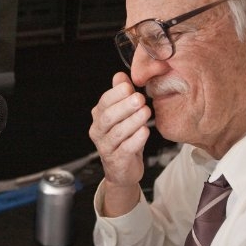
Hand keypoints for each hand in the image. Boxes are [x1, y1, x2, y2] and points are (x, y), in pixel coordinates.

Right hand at [90, 72, 150, 214]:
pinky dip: (136, 139)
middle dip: (124, 106)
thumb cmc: (124, 139)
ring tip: (147, 112)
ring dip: (133, 121)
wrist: (123, 170)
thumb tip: (120, 76)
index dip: (116, 94)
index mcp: (98, 117)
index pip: (104, 102)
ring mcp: (106, 147)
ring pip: (118, 133)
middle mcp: (98, 132)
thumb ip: (120, 95)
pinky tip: (145, 131)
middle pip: (108, 117)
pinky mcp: (117, 161)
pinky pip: (126, 149)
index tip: (130, 87)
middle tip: (140, 99)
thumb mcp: (122, 115)